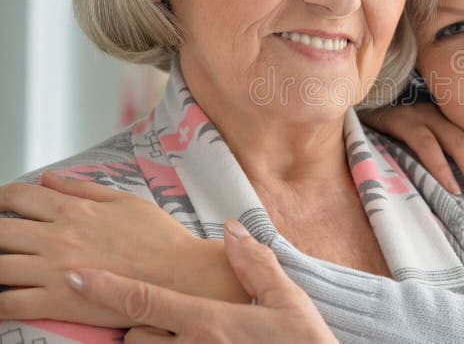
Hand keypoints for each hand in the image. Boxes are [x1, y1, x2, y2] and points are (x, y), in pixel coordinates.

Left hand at [0, 172, 246, 325]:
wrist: (179, 275)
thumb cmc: (159, 237)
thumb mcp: (125, 201)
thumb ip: (82, 188)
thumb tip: (46, 177)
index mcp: (74, 211)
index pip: (18, 196)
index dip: (1, 197)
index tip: (0, 203)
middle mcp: (57, 239)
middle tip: (0, 235)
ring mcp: (53, 272)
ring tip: (3, 264)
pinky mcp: (57, 303)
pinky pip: (9, 303)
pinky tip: (2, 296)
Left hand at [67, 220, 337, 342]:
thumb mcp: (288, 300)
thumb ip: (255, 264)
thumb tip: (230, 229)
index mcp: (210, 322)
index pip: (145, 301)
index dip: (106, 288)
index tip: (76, 275)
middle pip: (136, 334)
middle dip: (141, 323)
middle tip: (166, 315)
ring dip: (151, 342)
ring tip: (178, 334)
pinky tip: (190, 342)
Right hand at [362, 104, 463, 209]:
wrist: (355, 116)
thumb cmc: (395, 142)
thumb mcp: (432, 154)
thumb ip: (457, 166)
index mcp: (460, 123)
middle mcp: (448, 116)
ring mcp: (425, 116)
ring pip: (460, 144)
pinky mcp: (402, 121)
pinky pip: (425, 143)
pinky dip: (439, 166)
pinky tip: (452, 189)